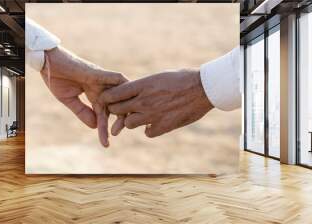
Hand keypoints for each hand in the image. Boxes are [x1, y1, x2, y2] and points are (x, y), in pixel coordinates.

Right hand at [41, 46, 126, 146]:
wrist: (49, 62)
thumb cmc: (57, 78)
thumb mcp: (69, 100)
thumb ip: (83, 112)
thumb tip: (95, 127)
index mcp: (95, 95)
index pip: (104, 115)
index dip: (105, 129)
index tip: (106, 145)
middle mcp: (102, 88)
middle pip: (117, 106)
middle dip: (119, 121)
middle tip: (115, 134)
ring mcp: (102, 80)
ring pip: (121, 95)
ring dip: (122, 110)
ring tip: (118, 127)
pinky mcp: (100, 73)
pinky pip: (117, 80)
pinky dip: (123, 90)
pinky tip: (126, 105)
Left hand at [99, 69, 213, 137]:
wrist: (203, 88)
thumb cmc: (182, 78)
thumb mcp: (159, 77)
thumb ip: (143, 87)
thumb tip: (132, 92)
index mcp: (143, 85)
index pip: (114, 94)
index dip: (108, 98)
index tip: (108, 100)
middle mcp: (144, 100)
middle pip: (118, 110)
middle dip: (117, 110)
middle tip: (122, 110)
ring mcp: (153, 115)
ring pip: (129, 124)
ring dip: (133, 121)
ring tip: (142, 116)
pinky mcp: (164, 126)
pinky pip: (148, 133)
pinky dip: (150, 130)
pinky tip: (156, 123)